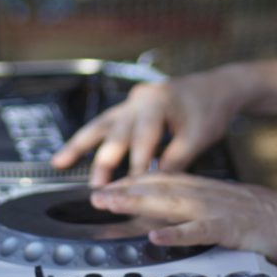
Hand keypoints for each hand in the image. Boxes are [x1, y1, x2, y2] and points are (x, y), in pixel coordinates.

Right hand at [50, 72, 238, 186]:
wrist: (217, 87)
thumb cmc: (209, 109)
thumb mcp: (198, 138)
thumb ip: (175, 160)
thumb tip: (154, 185)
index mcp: (159, 102)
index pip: (144, 139)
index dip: (138, 166)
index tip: (131, 189)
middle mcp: (140, 99)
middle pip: (117, 132)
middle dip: (106, 161)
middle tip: (97, 186)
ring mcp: (131, 102)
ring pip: (101, 124)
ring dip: (80, 145)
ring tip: (60, 162)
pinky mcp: (128, 108)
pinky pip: (103, 124)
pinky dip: (86, 139)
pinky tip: (68, 154)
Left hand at [90, 173, 276, 267]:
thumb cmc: (267, 219)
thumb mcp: (227, 206)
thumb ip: (200, 207)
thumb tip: (174, 212)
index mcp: (206, 188)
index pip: (161, 179)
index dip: (132, 181)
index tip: (108, 186)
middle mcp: (207, 194)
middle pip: (157, 187)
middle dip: (124, 190)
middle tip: (96, 194)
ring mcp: (217, 210)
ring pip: (169, 203)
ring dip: (137, 202)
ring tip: (110, 205)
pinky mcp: (230, 229)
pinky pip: (198, 231)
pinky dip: (175, 233)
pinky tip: (155, 236)